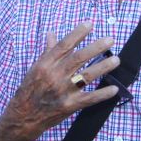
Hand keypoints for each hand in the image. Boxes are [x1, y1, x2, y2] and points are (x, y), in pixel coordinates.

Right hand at [0, 24, 119, 135]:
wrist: (24, 116)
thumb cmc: (30, 90)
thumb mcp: (36, 68)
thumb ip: (48, 51)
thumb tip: (51, 34)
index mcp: (45, 65)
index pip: (63, 45)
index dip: (77, 34)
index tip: (89, 24)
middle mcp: (55, 76)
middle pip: (78, 58)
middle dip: (96, 48)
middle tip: (110, 40)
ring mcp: (63, 91)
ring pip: (87, 76)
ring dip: (103, 67)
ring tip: (116, 60)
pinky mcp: (70, 105)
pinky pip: (90, 98)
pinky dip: (103, 94)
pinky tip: (114, 89)